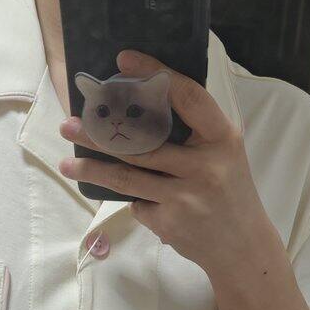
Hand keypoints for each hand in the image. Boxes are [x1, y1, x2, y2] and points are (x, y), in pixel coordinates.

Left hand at [58, 49, 279, 282]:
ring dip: (92, 169)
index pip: (186, 96)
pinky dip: (134, 200)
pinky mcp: (168, 222)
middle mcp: (204, 165)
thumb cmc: (229, 193)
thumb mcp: (224, 155)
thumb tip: (141, 109)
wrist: (242, 248)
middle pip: (141, 143)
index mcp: (221, 138)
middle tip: (70, 125)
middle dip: (100, 134)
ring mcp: (184, 197)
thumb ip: (194, 134)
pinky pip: (137, 204)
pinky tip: (140, 204)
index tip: (123, 61)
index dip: (154, 74)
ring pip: (126, 178)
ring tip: (66, 163)